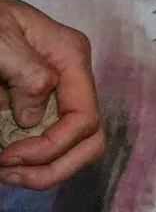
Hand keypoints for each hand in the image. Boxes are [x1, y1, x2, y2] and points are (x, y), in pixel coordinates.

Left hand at [0, 0, 102, 189]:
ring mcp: (58, 92)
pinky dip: (33, 161)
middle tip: (11, 174)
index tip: (8, 156)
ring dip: (45, 169)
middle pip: (91, 139)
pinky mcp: (39, 103)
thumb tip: (35, 118)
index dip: (52, 147)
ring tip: (7, 171)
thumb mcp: (3, 37)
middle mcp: (72, 79)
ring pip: (76, 147)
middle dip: (55, 167)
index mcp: (71, 59)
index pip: (84, 119)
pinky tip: (7, 160)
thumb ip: (28, 72)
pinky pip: (51, 141)